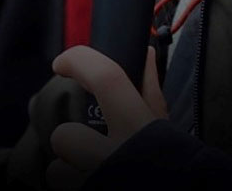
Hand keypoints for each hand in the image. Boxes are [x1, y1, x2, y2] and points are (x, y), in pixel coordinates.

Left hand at [47, 46, 166, 189]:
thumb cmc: (175, 163)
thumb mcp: (164, 126)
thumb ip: (150, 89)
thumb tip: (146, 53)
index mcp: (138, 128)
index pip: (106, 78)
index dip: (79, 61)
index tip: (62, 63)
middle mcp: (115, 157)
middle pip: (63, 136)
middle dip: (67, 139)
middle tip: (85, 145)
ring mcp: (99, 183)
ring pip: (56, 172)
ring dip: (69, 171)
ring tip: (92, 172)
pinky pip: (65, 189)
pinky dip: (77, 185)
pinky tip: (97, 183)